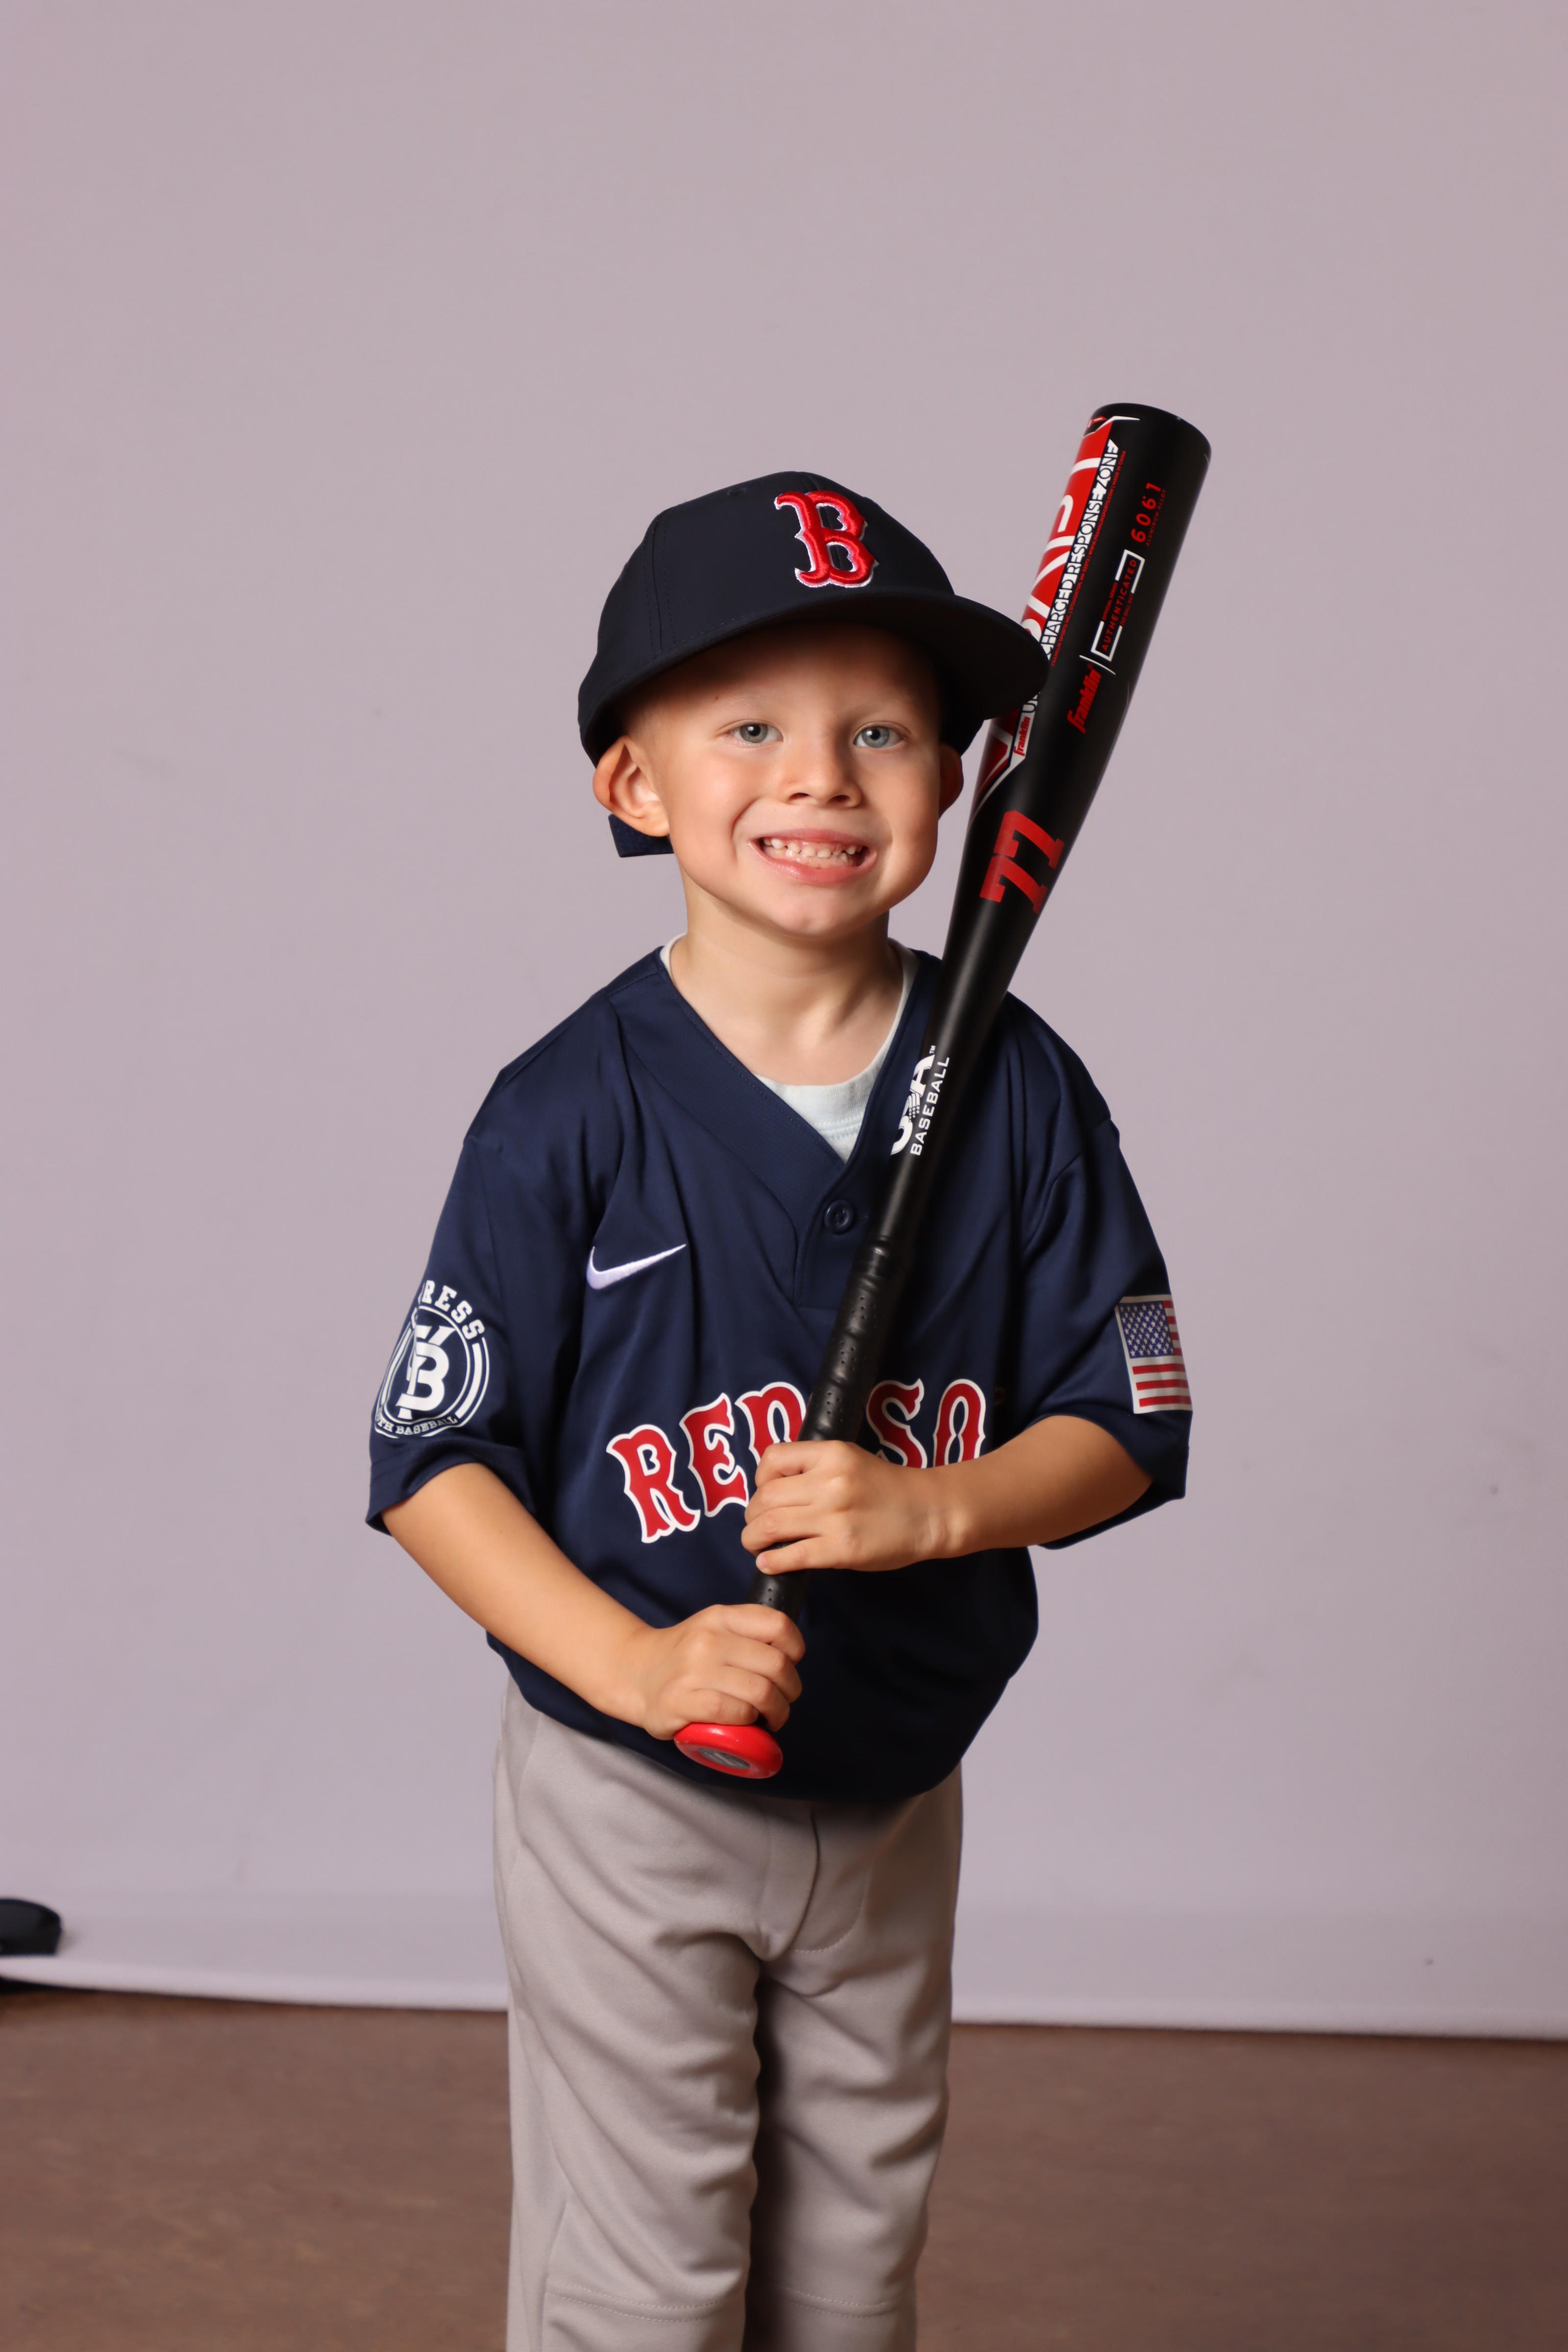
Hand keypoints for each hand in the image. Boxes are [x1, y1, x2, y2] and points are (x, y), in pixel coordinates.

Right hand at [614, 1604, 804, 1740]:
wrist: (635, 1673)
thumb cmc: (686, 1656)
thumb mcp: (714, 1628)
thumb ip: (747, 1632)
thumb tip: (790, 1653)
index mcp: (720, 1617)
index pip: (777, 1625)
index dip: (795, 1648)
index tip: (791, 1664)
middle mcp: (708, 1639)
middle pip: (776, 1665)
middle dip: (790, 1689)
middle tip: (785, 1700)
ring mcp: (693, 1670)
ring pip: (760, 1692)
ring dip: (777, 1711)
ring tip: (772, 1717)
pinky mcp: (682, 1701)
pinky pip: (734, 1712)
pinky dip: (748, 1720)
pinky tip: (746, 1722)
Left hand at [742, 1441, 947, 1576]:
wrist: (928, 1512)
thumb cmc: (887, 1488)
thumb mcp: (850, 1461)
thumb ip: (814, 1467)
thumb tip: (770, 1489)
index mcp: (832, 1454)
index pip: (773, 1459)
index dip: (759, 1479)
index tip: (765, 1494)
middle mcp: (830, 1482)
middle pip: (765, 1497)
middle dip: (751, 1516)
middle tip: (755, 1527)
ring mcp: (835, 1517)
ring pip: (770, 1526)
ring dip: (753, 1539)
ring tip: (756, 1545)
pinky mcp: (842, 1549)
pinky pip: (792, 1555)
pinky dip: (771, 1562)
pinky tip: (768, 1564)